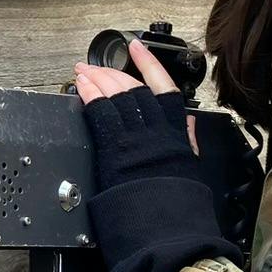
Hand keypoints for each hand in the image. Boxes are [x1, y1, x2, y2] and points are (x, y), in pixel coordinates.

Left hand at [76, 38, 204, 190]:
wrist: (163, 222)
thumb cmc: (175, 200)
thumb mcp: (191, 165)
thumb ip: (188, 139)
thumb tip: (190, 122)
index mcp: (176, 131)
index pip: (164, 86)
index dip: (149, 63)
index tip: (137, 48)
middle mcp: (156, 129)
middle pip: (132, 88)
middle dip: (111, 72)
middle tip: (94, 65)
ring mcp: (134, 137)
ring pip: (115, 97)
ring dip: (96, 80)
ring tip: (83, 72)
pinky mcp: (115, 147)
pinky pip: (101, 113)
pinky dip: (90, 96)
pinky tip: (80, 87)